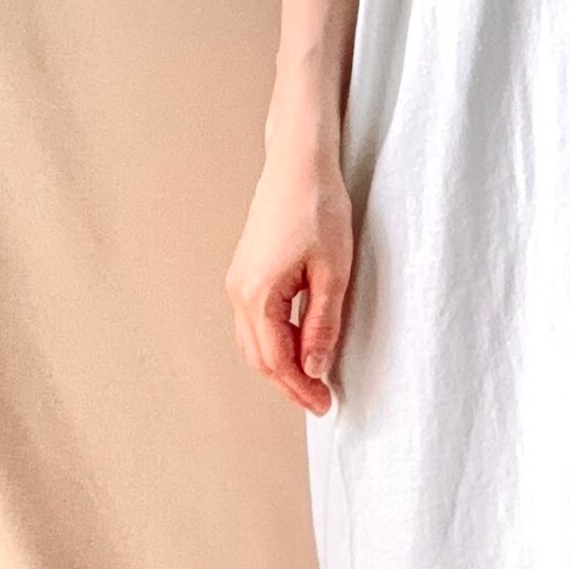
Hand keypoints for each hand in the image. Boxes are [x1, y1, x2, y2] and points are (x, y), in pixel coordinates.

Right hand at [224, 139, 352, 414]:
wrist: (298, 164)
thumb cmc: (318, 208)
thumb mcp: (333, 271)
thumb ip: (322, 324)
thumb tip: (315, 368)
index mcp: (258, 295)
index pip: (277, 361)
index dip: (301, 388)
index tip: (325, 404)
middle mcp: (238, 292)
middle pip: (259, 358)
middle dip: (288, 383)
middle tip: (320, 398)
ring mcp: (237, 282)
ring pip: (252, 342)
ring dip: (279, 364)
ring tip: (313, 376)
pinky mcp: (244, 272)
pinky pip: (253, 321)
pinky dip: (273, 341)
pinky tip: (298, 342)